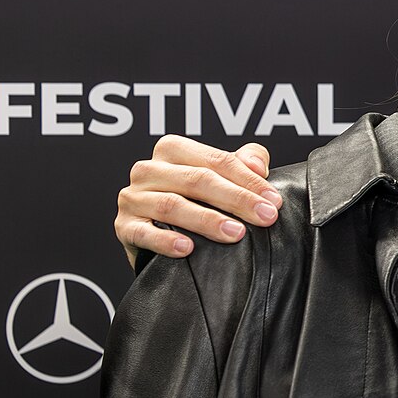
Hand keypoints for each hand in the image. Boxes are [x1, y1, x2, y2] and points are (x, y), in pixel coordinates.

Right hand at [115, 136, 282, 267]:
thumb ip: (243, 162)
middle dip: (236, 199)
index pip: (216, 160)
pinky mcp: (123, 226)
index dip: (249, 180)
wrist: (159, 238)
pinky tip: (187, 248)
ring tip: (236, 233)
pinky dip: (165, 240)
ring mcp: (133, 198)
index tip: (273, 201)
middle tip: (265, 217)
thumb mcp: (221, 176)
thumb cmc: (197, 201)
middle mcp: (148, 169)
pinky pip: (143, 232)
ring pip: (172, 204)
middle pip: (197, 180)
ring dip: (207, 220)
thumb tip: (258, 165)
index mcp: (172, 150)